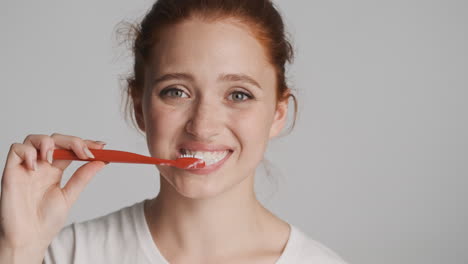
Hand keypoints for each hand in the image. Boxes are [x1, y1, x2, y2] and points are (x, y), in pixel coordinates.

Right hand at [0, 133, 106, 251]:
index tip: (102, 147)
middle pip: (56, 140)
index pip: (70, 149)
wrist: (28, 239)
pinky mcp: (12, 171)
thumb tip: (101, 161)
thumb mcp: (69, 196)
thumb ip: (82, 177)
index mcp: (55, 171)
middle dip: (73, 141)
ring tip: (54, 158)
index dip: (85, 144)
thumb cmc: (45, 221)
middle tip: (85, 152)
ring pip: (35, 139)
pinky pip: (16, 149)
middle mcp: (41, 166)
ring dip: (49, 142)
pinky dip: (28, 152)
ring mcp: (27, 167)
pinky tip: (35, 166)